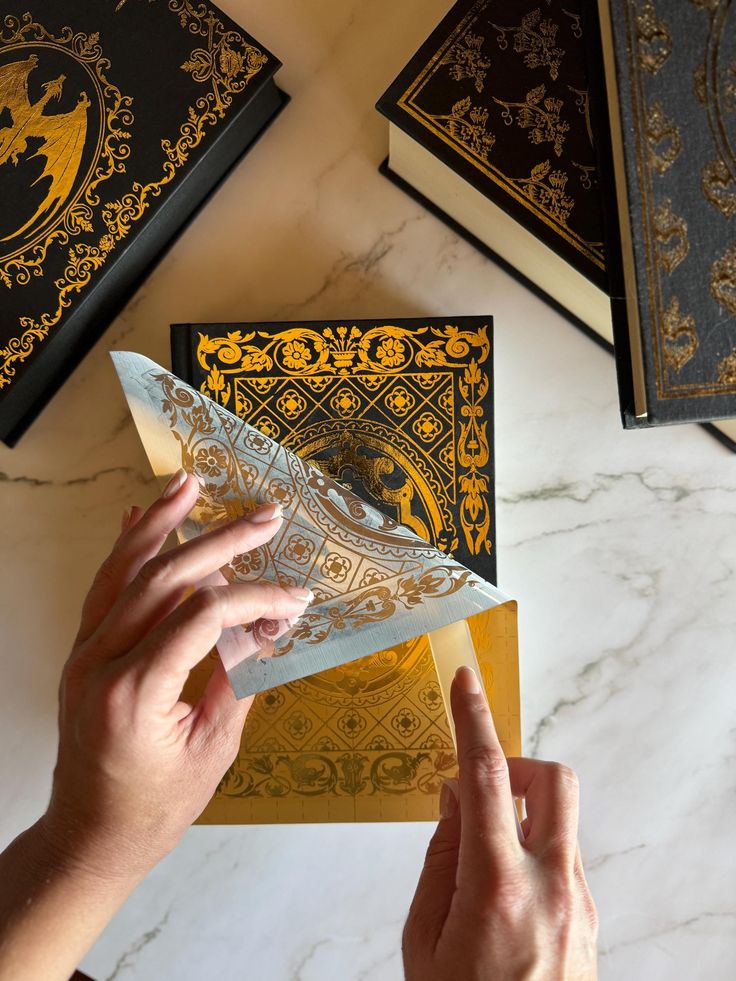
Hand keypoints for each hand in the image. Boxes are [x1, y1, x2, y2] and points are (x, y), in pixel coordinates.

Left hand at [42, 469, 311, 879]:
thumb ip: (240, 679)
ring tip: (192, 483)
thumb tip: (270, 625)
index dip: (256, 599)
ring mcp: (84, 652)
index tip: (296, 601)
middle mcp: (99, 662)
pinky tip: (142, 516)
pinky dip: (126, 548)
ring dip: (163, 523)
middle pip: (165, 578)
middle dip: (223, 542)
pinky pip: (104, 586)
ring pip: (125, 569)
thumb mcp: (212, 751)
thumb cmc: (155, 808)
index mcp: (134, 694)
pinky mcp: (83, 650)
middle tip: (266, 516)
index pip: (204, 616)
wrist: (89, 837)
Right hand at [403, 666, 597, 980]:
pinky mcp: (591, 922)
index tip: (466, 681)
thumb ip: (440, 858)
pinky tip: (500, 897)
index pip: (488, 778)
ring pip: (559, 822)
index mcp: (499, 888)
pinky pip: (563, 860)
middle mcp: (553, 887)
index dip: (473, 720)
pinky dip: (531, 854)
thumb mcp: (424, 941)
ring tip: (480, 865)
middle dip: (518, 765)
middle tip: (483, 790)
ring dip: (520, 817)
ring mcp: (580, 905)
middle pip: (554, 780)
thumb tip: (455, 799)